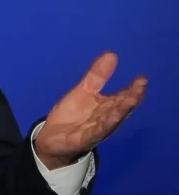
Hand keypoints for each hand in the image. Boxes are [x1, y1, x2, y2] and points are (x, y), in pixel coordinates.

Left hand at [34, 51, 146, 169]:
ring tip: (132, 99)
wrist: (52, 138)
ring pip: (112, 120)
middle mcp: (106, 118)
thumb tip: (112, 54)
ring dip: (121, 111)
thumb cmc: (71, 114)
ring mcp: (97, 130)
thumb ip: (97, 75)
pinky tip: (111, 119)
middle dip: (131, 98)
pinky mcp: (85, 139)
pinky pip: (96, 132)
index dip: (133, 88)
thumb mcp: (83, 90)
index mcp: (106, 106)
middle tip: (140, 87)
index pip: (123, 96)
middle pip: (121, 108)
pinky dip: (104, 126)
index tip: (142, 78)